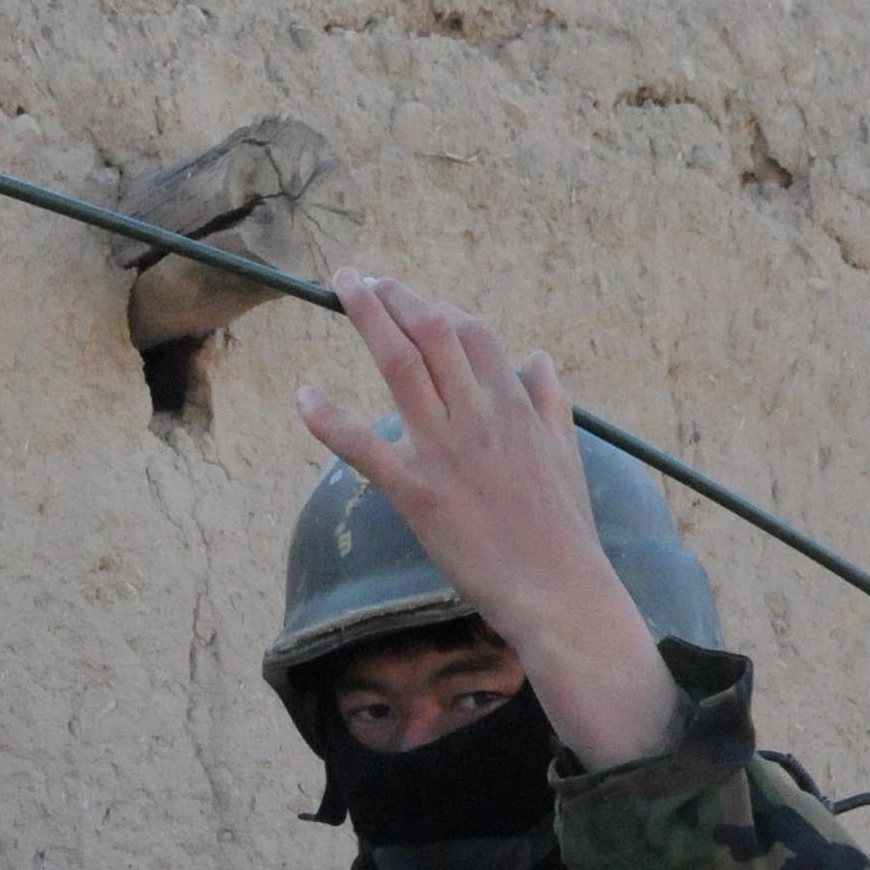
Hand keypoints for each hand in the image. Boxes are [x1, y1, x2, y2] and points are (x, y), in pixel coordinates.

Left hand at [298, 274, 677, 771]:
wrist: (558, 591)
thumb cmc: (564, 531)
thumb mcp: (566, 454)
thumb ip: (549, 401)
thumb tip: (535, 358)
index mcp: (514, 404)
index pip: (469, 332)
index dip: (432, 308)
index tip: (405, 299)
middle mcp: (479, 414)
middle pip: (431, 330)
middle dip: (392, 295)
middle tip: (357, 278)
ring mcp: (446, 450)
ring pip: (400, 363)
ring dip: (367, 317)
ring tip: (340, 286)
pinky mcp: (417, 493)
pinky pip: (363, 446)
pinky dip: (328, 418)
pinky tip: (302, 396)